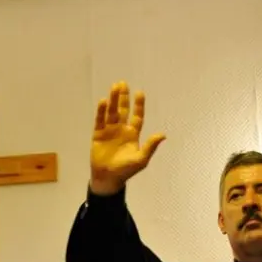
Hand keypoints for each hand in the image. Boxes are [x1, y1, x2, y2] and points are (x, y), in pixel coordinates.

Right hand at [90, 81, 165, 195]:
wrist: (108, 178)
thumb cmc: (126, 170)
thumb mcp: (141, 159)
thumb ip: (150, 146)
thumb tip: (163, 134)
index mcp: (133, 134)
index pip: (137, 116)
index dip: (138, 105)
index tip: (139, 93)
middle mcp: (121, 129)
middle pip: (123, 110)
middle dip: (123, 98)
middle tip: (123, 84)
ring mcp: (109, 131)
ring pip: (112, 112)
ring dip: (113, 100)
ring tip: (114, 87)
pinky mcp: (98, 134)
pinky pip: (100, 120)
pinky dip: (101, 111)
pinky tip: (103, 101)